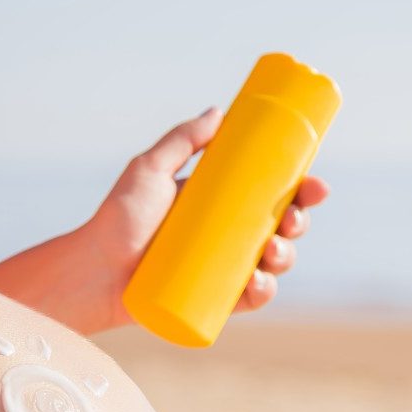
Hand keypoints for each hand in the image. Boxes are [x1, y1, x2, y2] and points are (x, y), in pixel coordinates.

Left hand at [78, 107, 330, 328]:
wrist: (95, 269)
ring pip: (273, 264)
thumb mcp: (150, 170)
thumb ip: (181, 140)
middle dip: (299, 224)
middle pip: (281, 228)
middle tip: (291, 220)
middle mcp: (228, 236)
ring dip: (286, 257)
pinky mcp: (215, 300)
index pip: (272, 194)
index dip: (301, 191)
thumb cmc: (118, 218)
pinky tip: (260, 283)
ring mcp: (224, 268)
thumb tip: (220, 112)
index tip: (316, 186)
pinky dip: (263, 292)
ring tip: (270, 252)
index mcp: (222, 203)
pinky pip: (251, 298)